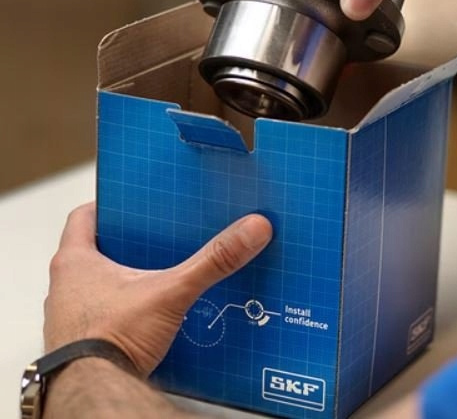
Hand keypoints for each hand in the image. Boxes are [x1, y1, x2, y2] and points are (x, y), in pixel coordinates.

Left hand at [44, 203, 271, 376]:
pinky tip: (149, 315)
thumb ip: (212, 261)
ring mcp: (69, 316)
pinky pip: (102, 314)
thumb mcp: (171, 292)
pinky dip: (122, 310)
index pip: (83, 216)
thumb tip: (250, 230)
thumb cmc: (110, 341)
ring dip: (121, 280)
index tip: (131, 204)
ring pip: (95, 284)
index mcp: (75, 261)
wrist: (94, 395)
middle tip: (157, 239)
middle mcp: (64, 286)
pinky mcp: (81, 342)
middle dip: (125, 245)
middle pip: (93, 250)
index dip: (107, 205)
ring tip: (158, 276)